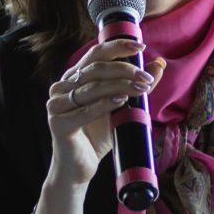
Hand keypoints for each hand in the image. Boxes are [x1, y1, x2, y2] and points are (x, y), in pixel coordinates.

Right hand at [44, 38, 163, 187]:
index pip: (95, 54)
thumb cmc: (97, 135)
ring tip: (142, 88)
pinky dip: (105, 104)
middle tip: (146, 77)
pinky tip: (121, 100)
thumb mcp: (120, 106)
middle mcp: (61, 87)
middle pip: (95, 69)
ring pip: (92, 88)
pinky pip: (85, 110)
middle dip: (124, 69)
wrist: (80, 168)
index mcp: (73, 78)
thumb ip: (135, 85)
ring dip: (120, 85)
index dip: (117, 46)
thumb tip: (157, 65)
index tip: (141, 46)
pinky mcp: (58, 123)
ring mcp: (56, 104)